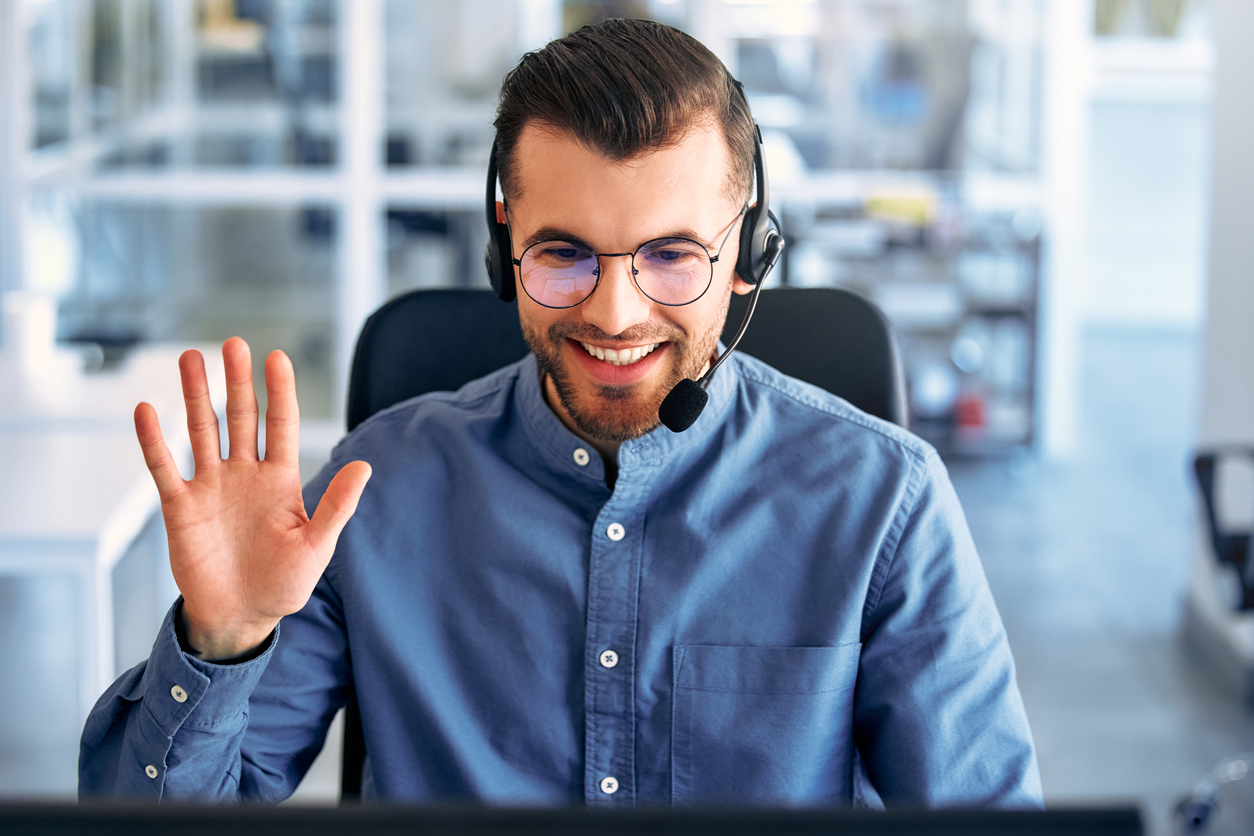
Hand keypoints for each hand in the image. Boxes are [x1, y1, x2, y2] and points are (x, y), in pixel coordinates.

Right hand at [134, 337, 370, 659]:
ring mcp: (211, 487)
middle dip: (238, 381)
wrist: (241, 617)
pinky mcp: (180, 507)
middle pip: (241, 418)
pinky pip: (164, 467)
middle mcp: (245, 475)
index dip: (280, 392)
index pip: (281, 425)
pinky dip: (154, 440)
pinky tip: (146, 410)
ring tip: (191, 358)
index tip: (278, 357)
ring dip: (197, 396)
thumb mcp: (317, 546)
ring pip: (202, 431)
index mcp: (281, 480)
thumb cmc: (284, 583)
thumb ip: (337, 506)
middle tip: (234, 343)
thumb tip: (364, 466)